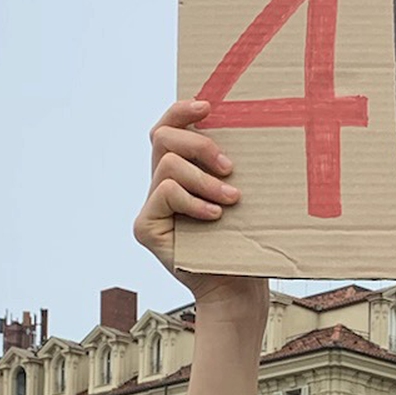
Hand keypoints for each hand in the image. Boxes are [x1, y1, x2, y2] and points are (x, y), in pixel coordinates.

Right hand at [135, 99, 268, 306]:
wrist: (236, 287)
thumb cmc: (244, 242)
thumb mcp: (240, 195)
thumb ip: (229, 166)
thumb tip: (250, 124)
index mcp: (180, 172)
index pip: (168, 128)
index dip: (182, 111)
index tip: (209, 106)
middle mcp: (159, 185)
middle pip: (162, 137)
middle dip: (199, 144)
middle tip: (230, 167)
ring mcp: (150, 206)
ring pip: (168, 164)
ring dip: (204, 178)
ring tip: (231, 198)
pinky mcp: (145, 226)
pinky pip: (166, 192)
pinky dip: (193, 200)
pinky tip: (214, 216)